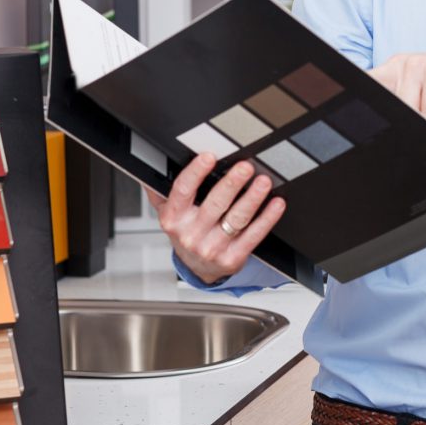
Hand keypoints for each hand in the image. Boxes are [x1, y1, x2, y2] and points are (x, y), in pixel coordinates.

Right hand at [146, 153, 285, 285]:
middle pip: (215, 204)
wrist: (197, 267)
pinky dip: (267, 218)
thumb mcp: (169, 213)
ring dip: (252, 198)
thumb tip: (149, 164)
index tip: (209, 156)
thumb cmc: (186, 232)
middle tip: (245, 166)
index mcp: (174, 218)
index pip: (182, 191)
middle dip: (232, 183)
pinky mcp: (233, 258)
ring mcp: (212, 248)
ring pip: (236, 219)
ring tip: (263, 182)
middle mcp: (191, 234)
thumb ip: (160, 190)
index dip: (196, 172)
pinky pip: (253, 236)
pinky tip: (276, 204)